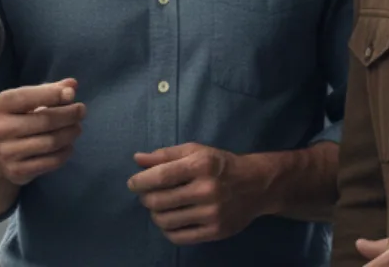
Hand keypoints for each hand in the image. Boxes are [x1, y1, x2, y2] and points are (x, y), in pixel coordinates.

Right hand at [0, 79, 86, 185]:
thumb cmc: (14, 117)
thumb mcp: (24, 100)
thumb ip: (48, 90)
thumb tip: (72, 85)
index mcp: (2, 104)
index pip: (30, 96)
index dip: (54, 94)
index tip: (72, 95)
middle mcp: (1, 128)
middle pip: (46, 121)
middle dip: (69, 115)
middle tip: (81, 111)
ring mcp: (8, 152)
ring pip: (50, 143)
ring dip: (70, 134)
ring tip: (77, 128)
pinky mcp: (17, 172)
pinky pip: (50, 162)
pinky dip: (65, 153)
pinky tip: (68, 145)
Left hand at [127, 143, 268, 244]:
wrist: (256, 185)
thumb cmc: (220, 164)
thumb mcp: (195, 151)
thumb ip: (165, 155)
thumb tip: (137, 159)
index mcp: (200, 165)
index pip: (160, 176)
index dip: (140, 181)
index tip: (132, 184)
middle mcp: (207, 190)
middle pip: (159, 201)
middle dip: (145, 198)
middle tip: (146, 195)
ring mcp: (212, 214)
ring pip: (166, 221)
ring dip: (154, 214)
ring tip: (158, 207)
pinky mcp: (216, 232)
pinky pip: (179, 237)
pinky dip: (167, 230)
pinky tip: (169, 220)